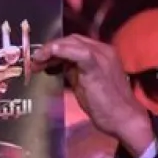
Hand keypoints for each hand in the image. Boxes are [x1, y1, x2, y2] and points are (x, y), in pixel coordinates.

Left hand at [35, 35, 153, 157]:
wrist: (123, 118)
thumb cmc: (103, 103)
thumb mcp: (84, 82)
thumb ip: (72, 70)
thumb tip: (55, 64)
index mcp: (102, 52)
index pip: (74, 42)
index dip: (55, 47)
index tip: (40, 58)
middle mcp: (103, 50)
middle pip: (71, 39)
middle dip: (50, 48)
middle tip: (35, 61)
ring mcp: (102, 56)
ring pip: (73, 42)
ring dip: (51, 49)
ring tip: (37, 61)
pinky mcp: (98, 66)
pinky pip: (80, 53)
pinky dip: (62, 50)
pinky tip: (50, 54)